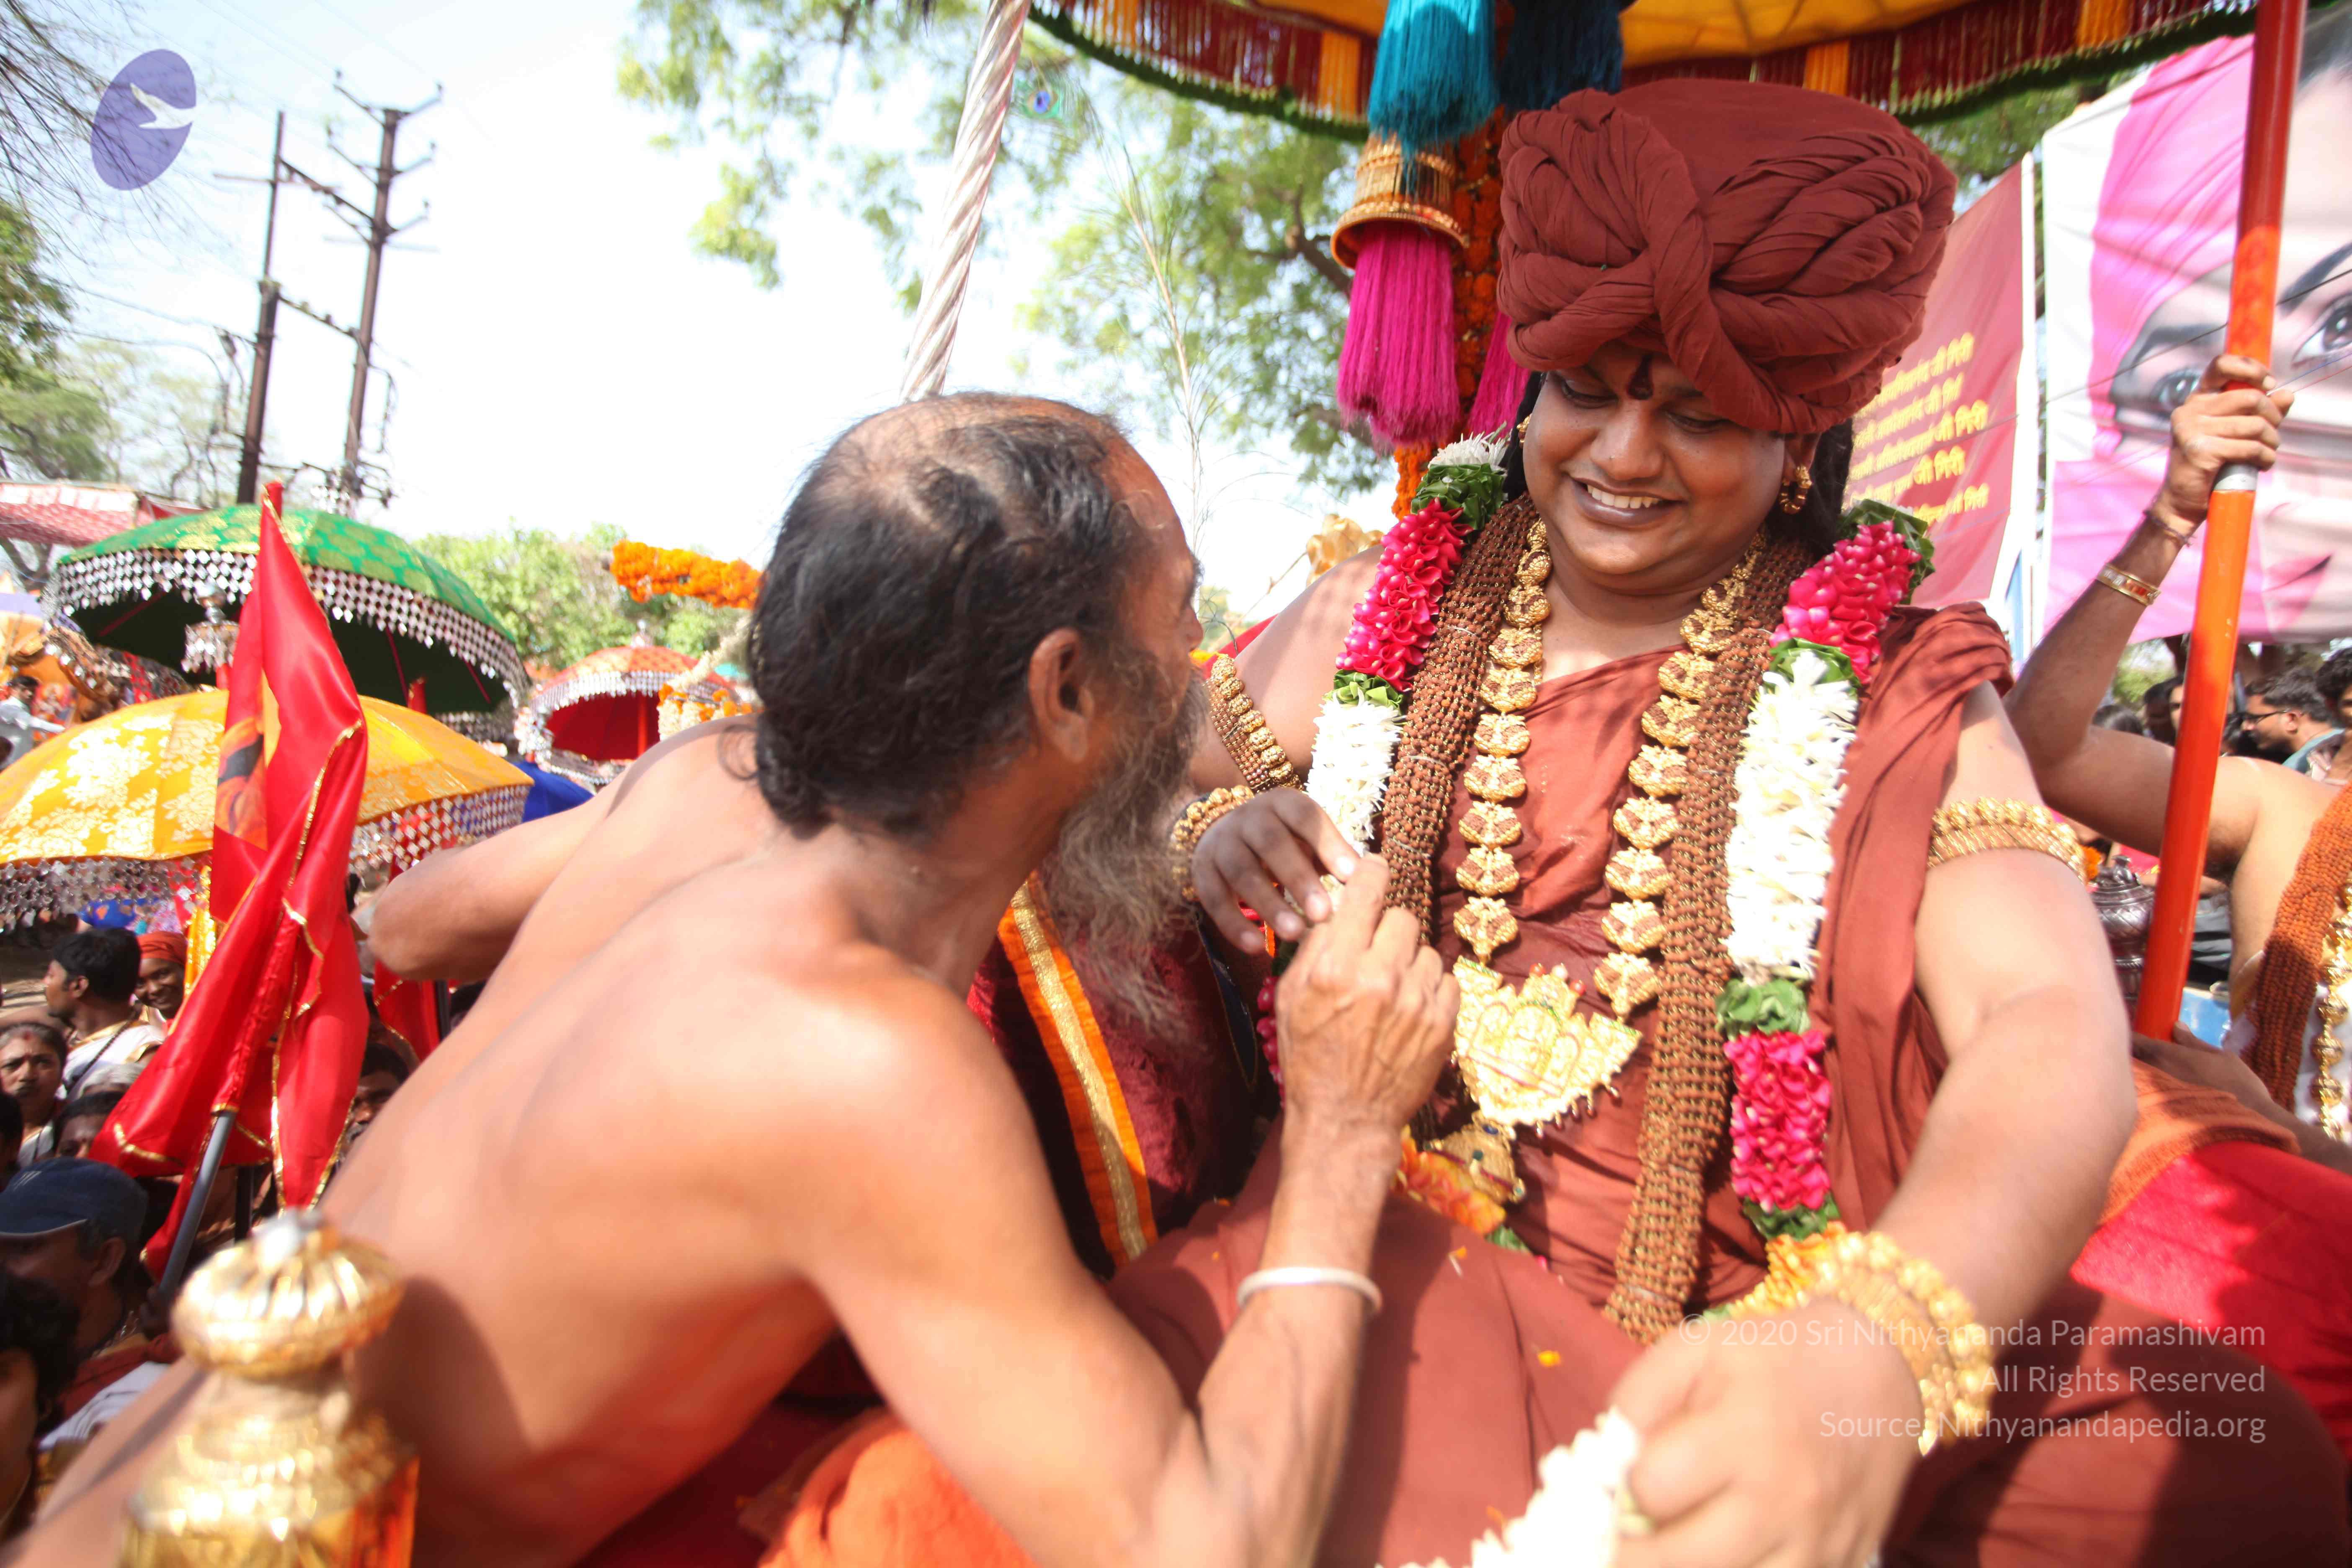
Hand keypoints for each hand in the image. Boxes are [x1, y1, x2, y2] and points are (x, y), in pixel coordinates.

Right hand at [1193, 789, 1359, 945]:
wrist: (1220, 834)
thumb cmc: (1282, 844)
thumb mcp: (1307, 839)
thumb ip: (1332, 858)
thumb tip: (1366, 885)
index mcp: (1282, 804)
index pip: (1305, 817)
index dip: (1328, 845)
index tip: (1353, 878)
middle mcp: (1248, 818)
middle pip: (1271, 844)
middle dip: (1298, 879)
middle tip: (1324, 915)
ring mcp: (1220, 843)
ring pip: (1241, 872)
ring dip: (1268, 904)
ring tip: (1295, 934)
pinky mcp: (1201, 871)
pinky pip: (1213, 899)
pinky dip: (1233, 924)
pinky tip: (1256, 947)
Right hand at [1274, 856, 1457, 1141]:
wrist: (1346, 1118)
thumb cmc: (1311, 1056)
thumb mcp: (1292, 996)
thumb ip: (1316, 946)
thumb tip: (1340, 906)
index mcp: (1335, 965)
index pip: (1367, 890)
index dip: (1371, 873)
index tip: (1373, 871)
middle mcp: (1378, 976)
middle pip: (1401, 917)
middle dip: (1386, 932)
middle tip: (1374, 957)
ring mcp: (1416, 1000)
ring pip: (1425, 949)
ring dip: (1409, 962)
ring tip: (1391, 992)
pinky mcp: (1442, 1022)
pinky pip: (1446, 979)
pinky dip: (1429, 988)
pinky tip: (1409, 1009)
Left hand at [1614, 1300, 1921, 1567]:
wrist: (1878, 1375)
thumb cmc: (1774, 1358)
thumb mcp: (1697, 1349)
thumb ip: (1636, 1399)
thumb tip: (1601, 1464)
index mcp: (1743, 1434)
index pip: (1654, 1490)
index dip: (1624, 1490)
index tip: (1619, 1485)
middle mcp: (1782, 1499)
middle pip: (1681, 1561)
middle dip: (1632, 1556)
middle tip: (1614, 1543)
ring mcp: (1815, 1544)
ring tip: (1662, 1550)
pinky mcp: (1839, 1567)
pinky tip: (1714, 1556)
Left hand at [2131, 1027, 2296, 1128]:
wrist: (2251, 1118)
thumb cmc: (2239, 1083)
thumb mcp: (2220, 1056)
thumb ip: (2193, 1041)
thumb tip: (2176, 1025)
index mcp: (2170, 1055)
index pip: (2137, 1041)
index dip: (2130, 1037)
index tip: (2130, 1033)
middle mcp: (2158, 1072)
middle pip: (2133, 1059)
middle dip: (2133, 1053)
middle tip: (2139, 1049)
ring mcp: (2159, 1093)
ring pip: (2139, 1077)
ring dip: (2140, 1070)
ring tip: (2150, 1067)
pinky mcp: (2164, 1110)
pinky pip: (2148, 1094)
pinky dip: (2147, 1088)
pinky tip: (2157, 1088)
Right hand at [2151, 353, 2296, 535]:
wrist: (2182, 501)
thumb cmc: (2210, 464)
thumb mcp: (2235, 431)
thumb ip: (2260, 411)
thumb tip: (2287, 394)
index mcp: (2196, 399)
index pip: (2221, 365)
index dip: (2251, 369)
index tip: (2269, 384)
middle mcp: (2190, 410)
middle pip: (2250, 398)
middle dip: (2273, 416)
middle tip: (2274, 433)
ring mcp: (2191, 429)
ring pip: (2253, 425)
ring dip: (2271, 441)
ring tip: (2268, 452)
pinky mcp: (2199, 450)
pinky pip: (2248, 447)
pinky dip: (2264, 457)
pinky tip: (2263, 464)